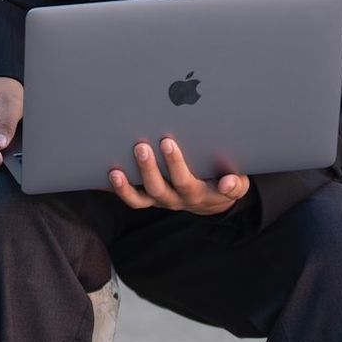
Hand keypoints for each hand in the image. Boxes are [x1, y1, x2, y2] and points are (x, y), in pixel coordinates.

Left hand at [109, 137, 249, 215]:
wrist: (213, 199)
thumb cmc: (222, 181)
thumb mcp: (237, 183)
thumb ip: (235, 183)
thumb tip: (228, 184)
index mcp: (197, 193)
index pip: (185, 181)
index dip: (175, 165)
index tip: (167, 142)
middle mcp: (175, 198)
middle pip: (158, 188)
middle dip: (148, 167)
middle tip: (140, 146)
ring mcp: (159, 199)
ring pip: (140, 198)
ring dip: (126, 186)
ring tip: (115, 170)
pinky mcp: (147, 197)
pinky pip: (130, 198)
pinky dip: (116, 190)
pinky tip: (105, 176)